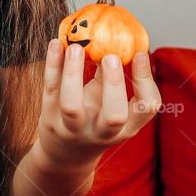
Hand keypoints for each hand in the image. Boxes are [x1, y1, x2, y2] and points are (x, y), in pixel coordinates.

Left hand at [36, 39, 161, 170]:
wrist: (65, 155)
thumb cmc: (94, 121)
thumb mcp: (108, 107)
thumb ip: (111, 80)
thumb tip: (116, 40)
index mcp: (125, 127)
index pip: (146, 109)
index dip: (146, 81)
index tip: (141, 53)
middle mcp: (101, 132)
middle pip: (114, 116)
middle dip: (114, 84)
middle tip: (111, 56)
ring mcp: (73, 128)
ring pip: (72, 105)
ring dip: (73, 73)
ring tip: (76, 47)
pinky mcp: (49, 117)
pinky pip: (50, 89)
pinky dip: (52, 64)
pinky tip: (55, 43)